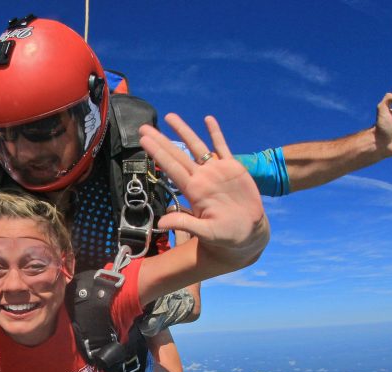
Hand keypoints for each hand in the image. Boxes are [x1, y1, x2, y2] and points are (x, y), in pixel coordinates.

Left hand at [139, 114, 268, 265]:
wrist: (247, 232)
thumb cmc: (225, 235)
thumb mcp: (205, 232)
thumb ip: (185, 223)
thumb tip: (161, 224)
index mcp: (194, 190)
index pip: (171, 167)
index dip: (158, 153)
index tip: (144, 141)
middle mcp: (202, 177)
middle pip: (178, 154)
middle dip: (161, 140)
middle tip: (144, 127)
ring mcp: (216, 171)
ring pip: (197, 146)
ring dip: (184, 131)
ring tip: (169, 117)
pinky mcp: (233, 168)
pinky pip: (222, 147)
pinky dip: (215, 133)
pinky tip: (208, 120)